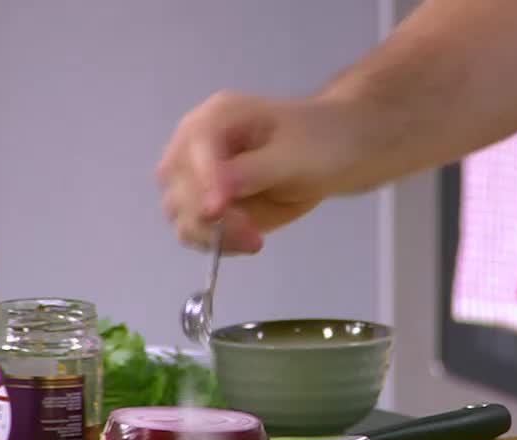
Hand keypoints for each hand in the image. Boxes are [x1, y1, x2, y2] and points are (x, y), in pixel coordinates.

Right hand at [156, 91, 359, 254]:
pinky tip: (248, 242)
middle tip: (250, 233)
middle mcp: (197, 147)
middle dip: (206, 214)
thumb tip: (215, 193)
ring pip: (180, 214)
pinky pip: (196, 231)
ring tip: (253, 240)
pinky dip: (216, 243)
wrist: (338, 154)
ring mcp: (201, 178)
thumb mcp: (293, 155)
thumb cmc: (319, 143)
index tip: (218, 210)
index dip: (203, 181)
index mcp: (215, 119)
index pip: (193, 149)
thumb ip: (252, 171)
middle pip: (177, 185)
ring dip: (210, 234)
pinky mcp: (210, 206)